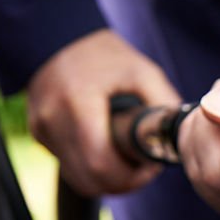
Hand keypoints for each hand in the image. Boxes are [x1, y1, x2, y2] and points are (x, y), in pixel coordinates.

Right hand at [28, 29, 180, 195]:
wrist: (59, 37)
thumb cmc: (107, 56)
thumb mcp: (144, 72)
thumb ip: (164, 105)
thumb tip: (181, 138)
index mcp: (78, 101)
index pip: (100, 164)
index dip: (131, 178)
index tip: (151, 168)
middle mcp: (53, 118)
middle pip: (89, 180)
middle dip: (122, 183)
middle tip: (143, 169)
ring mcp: (41, 127)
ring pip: (78, 179)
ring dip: (106, 180)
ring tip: (127, 160)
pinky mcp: (38, 133)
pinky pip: (68, 167)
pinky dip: (90, 168)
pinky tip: (107, 150)